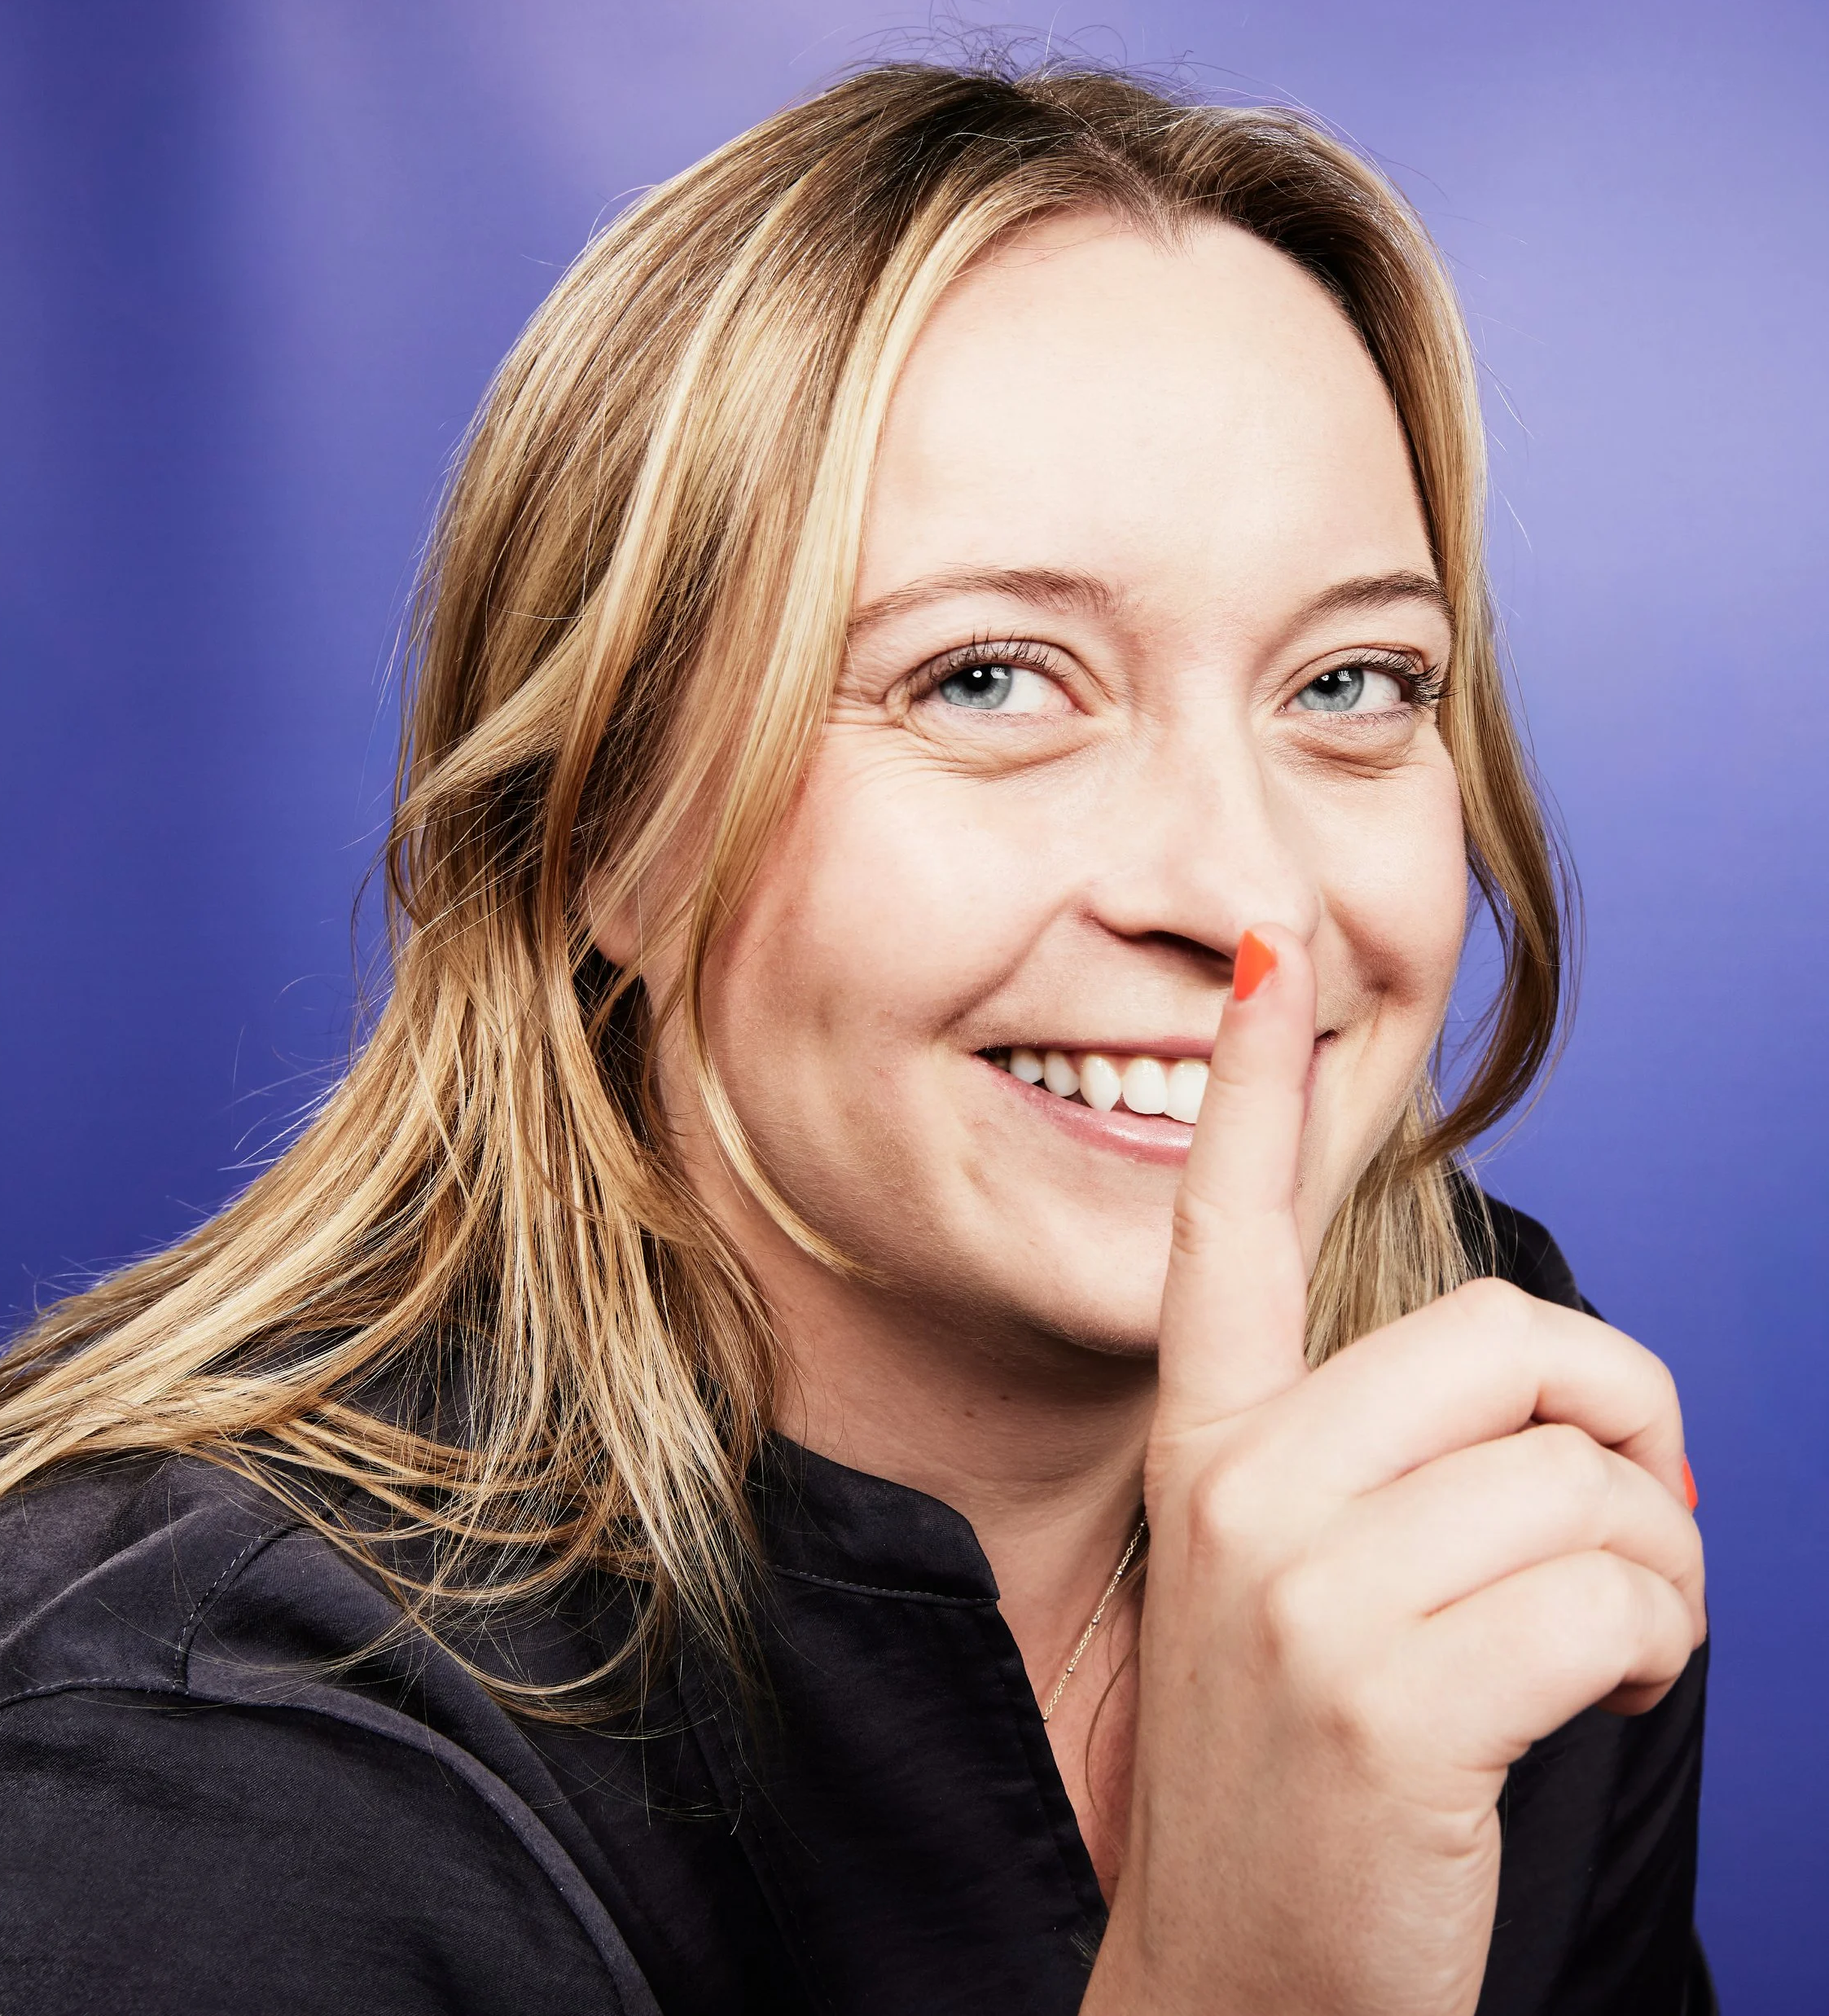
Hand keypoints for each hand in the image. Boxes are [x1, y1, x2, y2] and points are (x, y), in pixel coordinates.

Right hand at [1084, 927, 1704, 2015]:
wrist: (1236, 1984)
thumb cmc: (1296, 1770)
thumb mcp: (1298, 1584)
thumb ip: (1388, 1462)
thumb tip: (1573, 1400)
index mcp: (1213, 1446)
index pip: (1227, 1229)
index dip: (1257, 1085)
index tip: (1262, 955)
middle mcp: (1244, 1487)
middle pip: (1512, 1341)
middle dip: (1625, 1425)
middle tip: (1619, 1519)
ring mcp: (1305, 1584)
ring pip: (1589, 1477)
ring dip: (1649, 1568)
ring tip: (1590, 1643)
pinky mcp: (1389, 1688)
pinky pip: (1618, 1593)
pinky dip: (1655, 1652)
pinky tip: (1589, 1700)